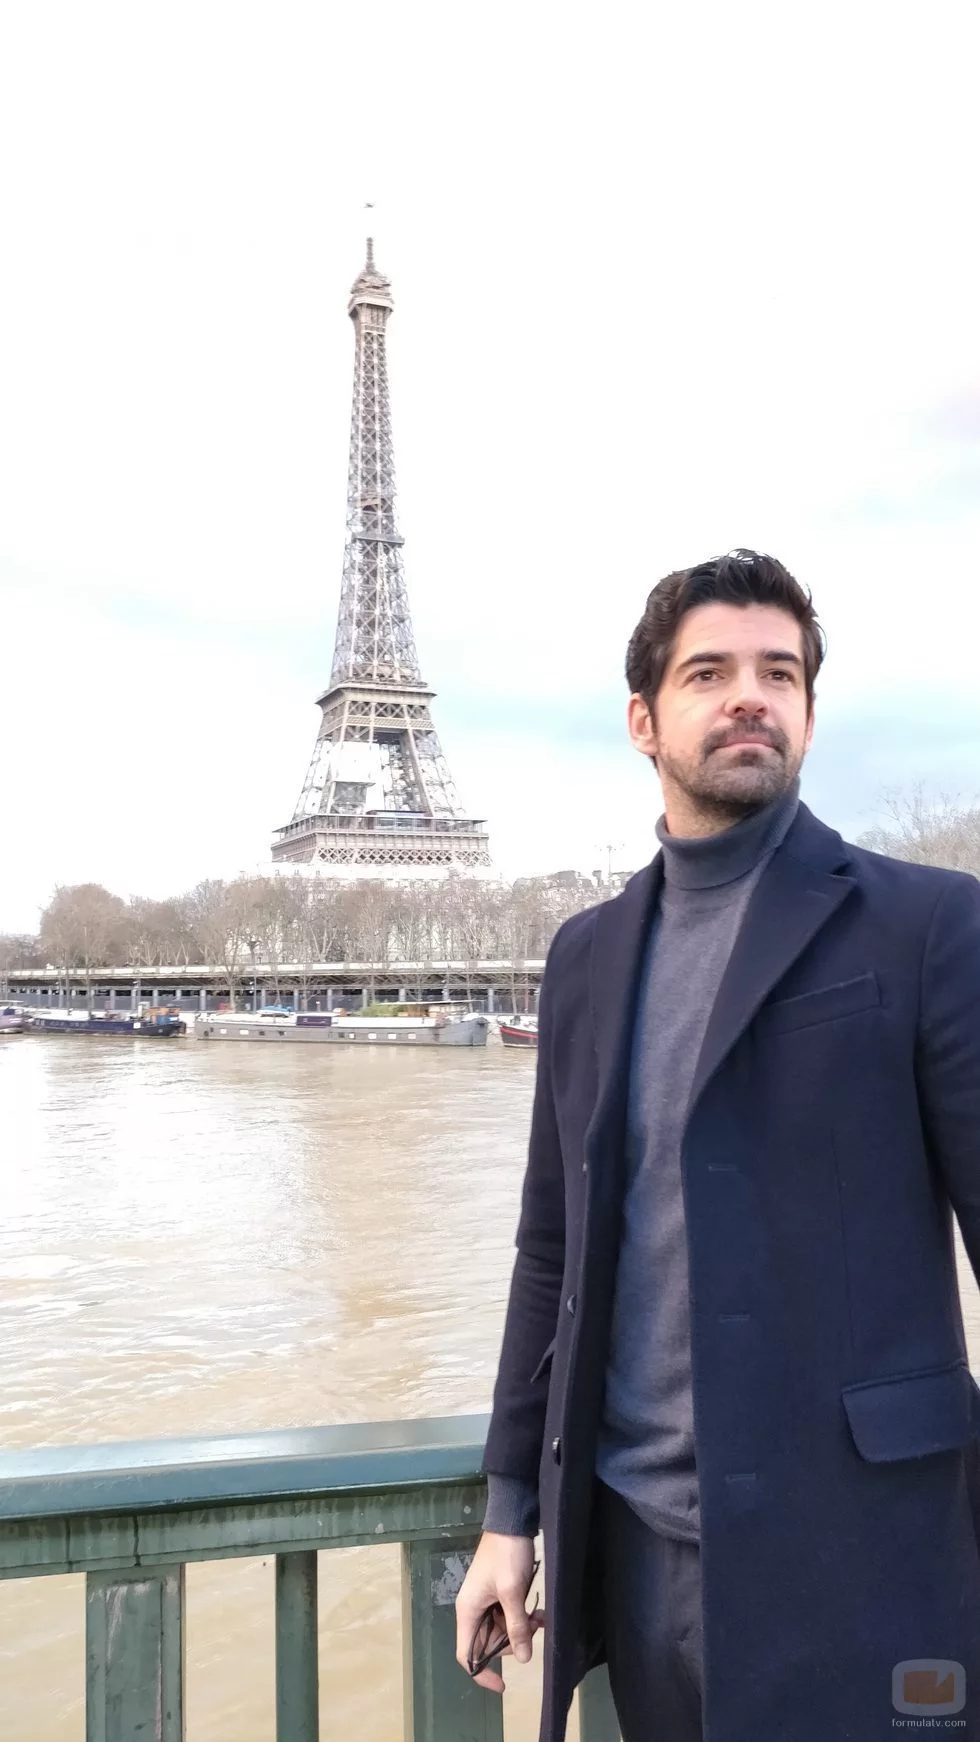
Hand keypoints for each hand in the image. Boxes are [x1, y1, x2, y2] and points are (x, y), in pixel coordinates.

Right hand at [455, 1532, 545, 1693]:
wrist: (511, 1520)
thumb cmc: (506, 1555)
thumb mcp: (512, 1592)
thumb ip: (516, 1626)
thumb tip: (523, 1659)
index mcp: (468, 1611)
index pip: (466, 1654)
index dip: (482, 1673)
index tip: (502, 1685)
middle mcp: (474, 1609)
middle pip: (488, 1644)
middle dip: (511, 1645)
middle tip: (531, 1633)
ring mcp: (487, 1601)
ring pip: (502, 1631)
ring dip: (521, 1630)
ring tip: (539, 1619)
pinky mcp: (500, 1593)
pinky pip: (510, 1616)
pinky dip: (524, 1618)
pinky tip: (539, 1613)